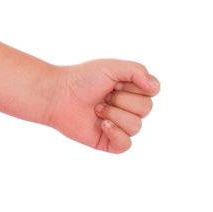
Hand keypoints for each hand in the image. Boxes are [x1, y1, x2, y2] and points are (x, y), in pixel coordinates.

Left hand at [42, 60, 159, 153]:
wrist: (57, 95)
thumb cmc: (82, 79)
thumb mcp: (112, 67)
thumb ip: (138, 71)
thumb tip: (154, 88)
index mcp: (132, 90)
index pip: (152, 91)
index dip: (133, 86)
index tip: (114, 82)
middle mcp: (128, 108)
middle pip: (145, 109)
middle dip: (121, 100)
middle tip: (102, 96)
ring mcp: (119, 126)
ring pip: (136, 126)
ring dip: (113, 114)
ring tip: (96, 108)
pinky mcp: (108, 142)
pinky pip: (126, 144)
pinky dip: (115, 134)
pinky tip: (102, 124)